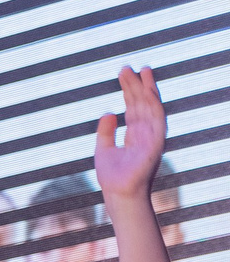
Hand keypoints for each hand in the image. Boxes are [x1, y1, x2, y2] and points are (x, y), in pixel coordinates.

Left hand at [95, 65, 166, 204]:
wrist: (118, 194)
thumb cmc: (112, 177)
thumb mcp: (103, 149)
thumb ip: (106, 131)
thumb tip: (109, 112)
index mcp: (135, 134)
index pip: (134, 107)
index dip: (129, 91)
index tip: (124, 74)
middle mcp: (146, 133)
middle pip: (142, 103)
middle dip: (136, 85)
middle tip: (128, 67)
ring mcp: (152, 136)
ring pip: (151, 106)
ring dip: (146, 88)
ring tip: (140, 70)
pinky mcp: (156, 142)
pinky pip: (157, 119)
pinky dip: (153, 104)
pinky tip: (147, 91)